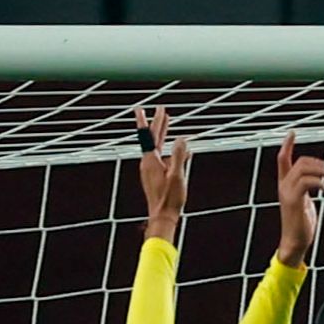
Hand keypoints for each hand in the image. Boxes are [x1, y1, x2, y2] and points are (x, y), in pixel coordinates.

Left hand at [134, 107, 188, 240]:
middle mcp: (148, 162)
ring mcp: (151, 169)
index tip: (141, 108)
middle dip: (158, 123)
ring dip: (163, 134)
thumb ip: (180, 157)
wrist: (162, 216)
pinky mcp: (155, 175)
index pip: (147, 135)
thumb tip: (183, 139)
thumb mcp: (178, 176)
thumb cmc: (170, 198)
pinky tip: (179, 151)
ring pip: (157, 146)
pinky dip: (169, 149)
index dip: (146, 121)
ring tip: (167, 123)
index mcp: (151, 160)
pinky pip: (162, 157)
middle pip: (153, 138)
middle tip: (161, 110)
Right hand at [271, 131, 323, 267]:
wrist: (294, 241)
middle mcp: (283, 185)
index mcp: (285, 184)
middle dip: (317, 162)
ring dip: (320, 170)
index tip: (293, 132)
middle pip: (299, 162)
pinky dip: (317, 181)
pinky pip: (305, 182)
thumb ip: (307, 188)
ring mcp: (287, 193)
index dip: (287, 145)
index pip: (282, 159)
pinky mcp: (293, 201)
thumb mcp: (304, 201)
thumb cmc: (301, 223)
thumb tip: (318, 180)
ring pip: (302, 169)